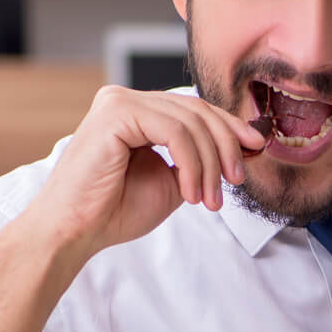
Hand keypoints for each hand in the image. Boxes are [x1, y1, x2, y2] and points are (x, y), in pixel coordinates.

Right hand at [24, 84, 266, 263]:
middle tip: (236, 181)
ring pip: (190, 122)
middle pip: (197, 110)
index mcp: (138, 111)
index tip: (256, 150)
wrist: (75, 232)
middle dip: (226, 146)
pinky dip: (192, 163)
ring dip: (209, 164)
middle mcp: (125, 99)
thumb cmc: (114, 211)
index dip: (230, 128)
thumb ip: (199, 160)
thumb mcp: (172, 181)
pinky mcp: (115, 112)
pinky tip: (191, 192)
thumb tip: (243, 147)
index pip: (195, 109)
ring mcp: (118, 101)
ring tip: (210, 200)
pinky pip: (174, 131)